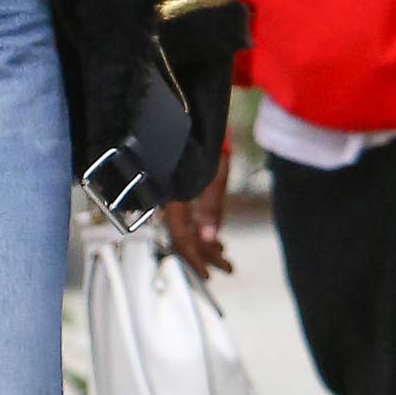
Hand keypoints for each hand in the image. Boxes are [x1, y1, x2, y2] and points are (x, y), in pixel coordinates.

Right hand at [162, 152, 231, 276]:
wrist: (194, 120)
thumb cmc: (204, 140)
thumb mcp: (214, 177)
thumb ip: (212, 209)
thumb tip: (211, 239)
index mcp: (173, 198)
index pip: (181, 239)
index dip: (195, 260)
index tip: (207, 274)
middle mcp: (170, 199)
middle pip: (185, 238)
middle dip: (206, 255)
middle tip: (226, 267)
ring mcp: (174, 196)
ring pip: (187, 229)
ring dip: (205, 244)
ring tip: (223, 253)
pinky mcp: (179, 192)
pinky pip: (187, 217)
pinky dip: (201, 229)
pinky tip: (212, 236)